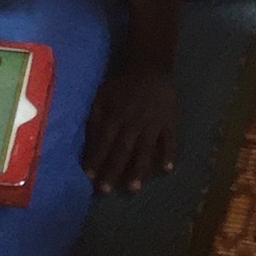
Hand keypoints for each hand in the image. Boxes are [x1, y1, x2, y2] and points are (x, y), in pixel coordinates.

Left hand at [83, 65, 177, 193]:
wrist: (149, 64)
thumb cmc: (121, 81)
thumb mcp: (101, 95)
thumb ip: (94, 117)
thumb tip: (86, 139)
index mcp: (115, 116)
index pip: (103, 142)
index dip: (95, 159)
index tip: (88, 177)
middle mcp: (133, 123)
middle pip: (122, 151)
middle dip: (113, 171)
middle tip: (105, 191)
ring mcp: (152, 124)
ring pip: (144, 150)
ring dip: (138, 170)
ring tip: (133, 188)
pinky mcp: (169, 122)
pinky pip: (169, 140)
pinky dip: (168, 155)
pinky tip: (166, 170)